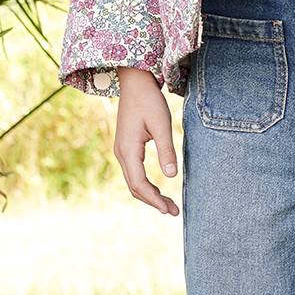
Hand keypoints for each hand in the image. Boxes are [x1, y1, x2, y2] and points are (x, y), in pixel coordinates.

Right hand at [113, 68, 179, 215]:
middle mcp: (121, 153)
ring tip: (168, 205)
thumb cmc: (149, 101)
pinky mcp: (126, 147)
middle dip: (153, 201)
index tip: (170, 210)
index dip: (155, 200)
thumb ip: (166, 150)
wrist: (135, 82)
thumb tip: (171, 176)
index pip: (140, 184)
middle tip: (173, 211)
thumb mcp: (162, 125)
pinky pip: (134, 172)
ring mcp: (122, 151)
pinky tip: (158, 189)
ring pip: (134, 181)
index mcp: (128, 150)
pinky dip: (146, 184)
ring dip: (150, 194)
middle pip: (135, 187)